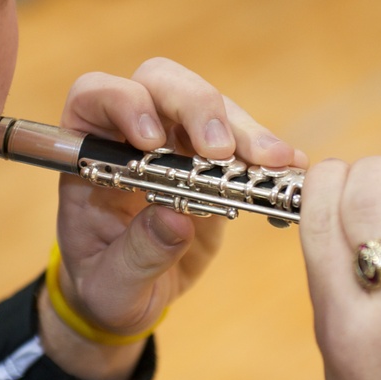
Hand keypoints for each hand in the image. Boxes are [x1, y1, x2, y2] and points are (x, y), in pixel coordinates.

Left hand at [41, 58, 304, 379]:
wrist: (133, 296)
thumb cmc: (105, 287)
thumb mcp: (111, 285)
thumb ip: (136, 254)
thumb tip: (175, 220)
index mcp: (90, 151)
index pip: (96, 96)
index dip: (124, 103)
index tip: (152, 141)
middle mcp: (131, 132)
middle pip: (161, 83)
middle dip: (195, 106)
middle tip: (222, 150)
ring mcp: (175, 140)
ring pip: (209, 104)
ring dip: (242, 129)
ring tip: (273, 162)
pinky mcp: (212, 159)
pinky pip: (241, 137)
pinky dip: (266, 150)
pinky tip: (290, 167)